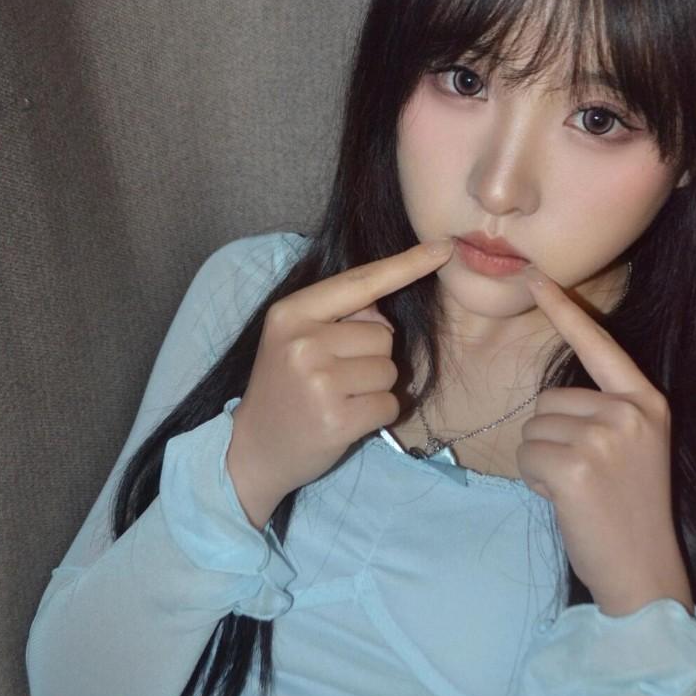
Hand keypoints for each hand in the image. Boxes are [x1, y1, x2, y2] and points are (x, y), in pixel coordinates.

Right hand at [227, 238, 453, 527]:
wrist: (253, 448)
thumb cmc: (283, 387)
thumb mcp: (294, 338)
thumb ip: (337, 316)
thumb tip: (383, 311)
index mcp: (292, 313)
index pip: (360, 283)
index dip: (406, 265)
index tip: (443, 248)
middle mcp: (303, 342)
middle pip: (383, 335)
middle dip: (372, 356)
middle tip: (334, 378)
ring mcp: (319, 382)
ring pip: (389, 371)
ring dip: (375, 388)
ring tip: (338, 398)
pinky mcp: (337, 419)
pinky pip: (389, 404)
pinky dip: (377, 414)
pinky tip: (346, 420)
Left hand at [516, 269, 693, 617]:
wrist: (644, 572)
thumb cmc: (628, 514)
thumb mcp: (632, 451)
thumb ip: (604, 416)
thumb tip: (553, 402)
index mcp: (647, 403)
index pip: (599, 345)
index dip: (565, 312)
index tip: (536, 278)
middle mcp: (630, 412)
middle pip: (549, 401)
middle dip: (552, 440)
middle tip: (585, 480)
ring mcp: (605, 437)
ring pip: (533, 430)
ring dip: (541, 463)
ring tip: (578, 492)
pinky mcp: (577, 464)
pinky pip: (526, 457)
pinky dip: (535, 482)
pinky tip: (567, 503)